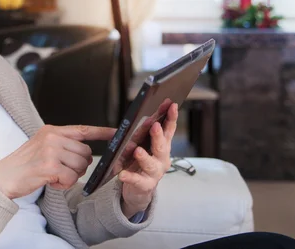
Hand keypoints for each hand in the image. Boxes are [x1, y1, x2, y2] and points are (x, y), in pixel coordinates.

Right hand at [0, 125, 115, 198]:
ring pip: (80, 166)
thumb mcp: (41, 147)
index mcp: (51, 130)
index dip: (102, 132)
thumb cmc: (23, 165)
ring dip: (71, 176)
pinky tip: (51, 182)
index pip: (82, 129)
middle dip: (80, 166)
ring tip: (54, 176)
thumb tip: (85, 154)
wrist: (2, 177)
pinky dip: (64, 184)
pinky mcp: (49, 166)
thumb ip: (61, 145)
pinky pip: (71, 178)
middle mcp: (52, 137)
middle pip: (86, 153)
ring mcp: (50, 150)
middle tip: (63, 171)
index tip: (117, 132)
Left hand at [119, 101, 178, 217]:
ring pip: (151, 165)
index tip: (171, 105)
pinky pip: (137, 181)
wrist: (139, 190)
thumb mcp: (145, 145)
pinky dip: (130, 177)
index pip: (168, 130)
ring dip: (144, 157)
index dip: (171, 117)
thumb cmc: (141, 163)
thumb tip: (143, 112)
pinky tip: (122, 174)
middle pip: (162, 147)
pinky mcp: (144, 185)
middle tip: (155, 126)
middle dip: (158, 136)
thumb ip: (145, 131)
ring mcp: (154, 173)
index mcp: (162, 147)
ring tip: (137, 151)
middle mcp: (161, 159)